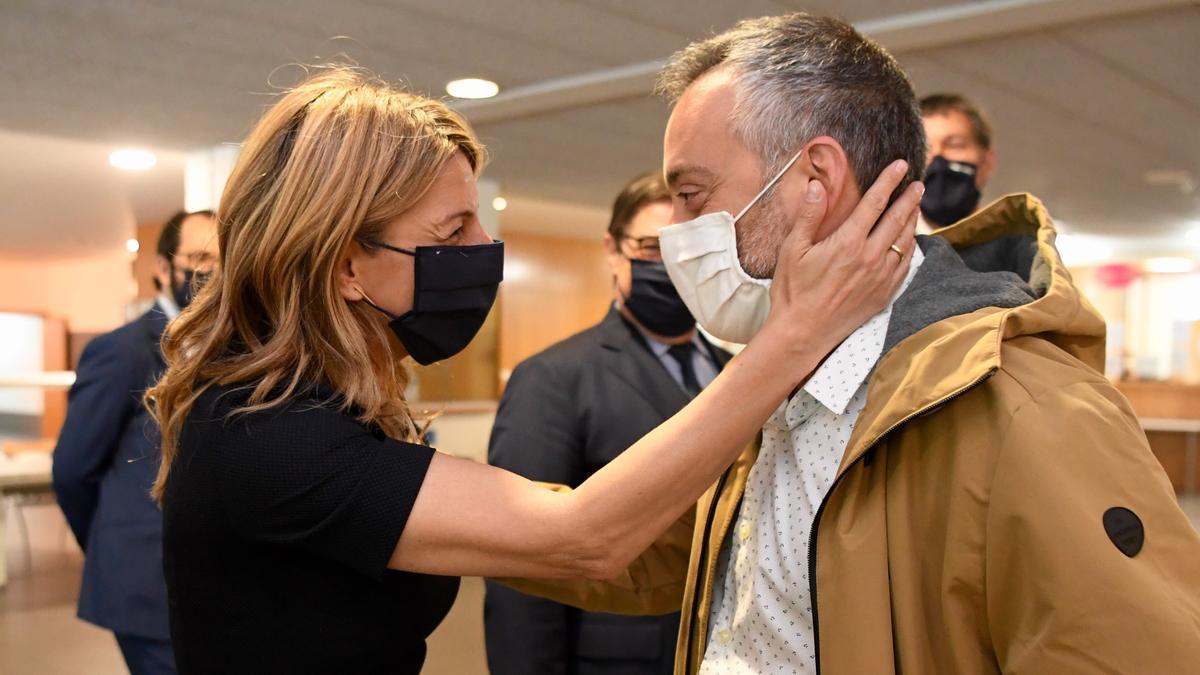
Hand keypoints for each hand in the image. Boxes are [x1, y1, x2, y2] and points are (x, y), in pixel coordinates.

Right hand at [761, 159, 922, 362]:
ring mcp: (881, 277)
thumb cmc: (793, 290)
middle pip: (898, 218)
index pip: (875, 203)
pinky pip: (905, 264)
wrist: (803, 333)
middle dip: (909, 197)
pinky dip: (910, 246)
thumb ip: (809, 216)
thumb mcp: (792, 250)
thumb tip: (818, 186)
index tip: (900, 165)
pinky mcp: (884, 293)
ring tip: (916, 205)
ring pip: (905, 240)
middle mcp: (870, 257)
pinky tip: (909, 239)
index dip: (889, 181)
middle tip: (918, 182)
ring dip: (912, 219)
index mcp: (848, 242)